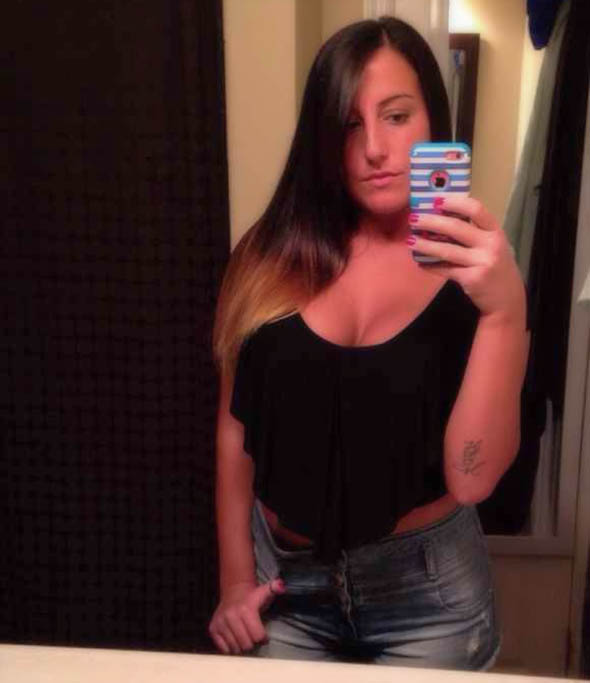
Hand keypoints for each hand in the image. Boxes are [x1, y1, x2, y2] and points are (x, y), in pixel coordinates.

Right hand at [208, 578, 285, 653]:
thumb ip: (275, 588)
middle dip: (252, 643)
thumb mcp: (265, 591)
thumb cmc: (253, 596)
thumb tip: (281, 586)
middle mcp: (232, 616)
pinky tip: (235, 639)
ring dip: (241, 646)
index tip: (263, 635)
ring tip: (245, 637)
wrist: (234, 591)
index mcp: (246, 609)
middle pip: (246, 645)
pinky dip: (230, 647)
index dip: (263, 638)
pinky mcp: (213, 628)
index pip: (258, 636)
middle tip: (253, 637)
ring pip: (235, 648)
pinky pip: (223, 649)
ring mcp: (221, 623)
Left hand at [407, 196, 526, 322]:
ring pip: (447, 250)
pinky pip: (445, 270)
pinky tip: (420, 263)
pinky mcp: (472, 279)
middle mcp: (490, 244)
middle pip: (456, 227)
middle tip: (413, 218)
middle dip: (431, 221)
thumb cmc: (495, 267)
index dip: (454, 203)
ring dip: (425, 244)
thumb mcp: (491, 246)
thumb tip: (440, 220)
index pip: (476, 209)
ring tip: (410, 241)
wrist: (507, 299)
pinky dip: (430, 266)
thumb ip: (474, 233)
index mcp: (495, 231)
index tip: (436, 201)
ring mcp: (482, 262)